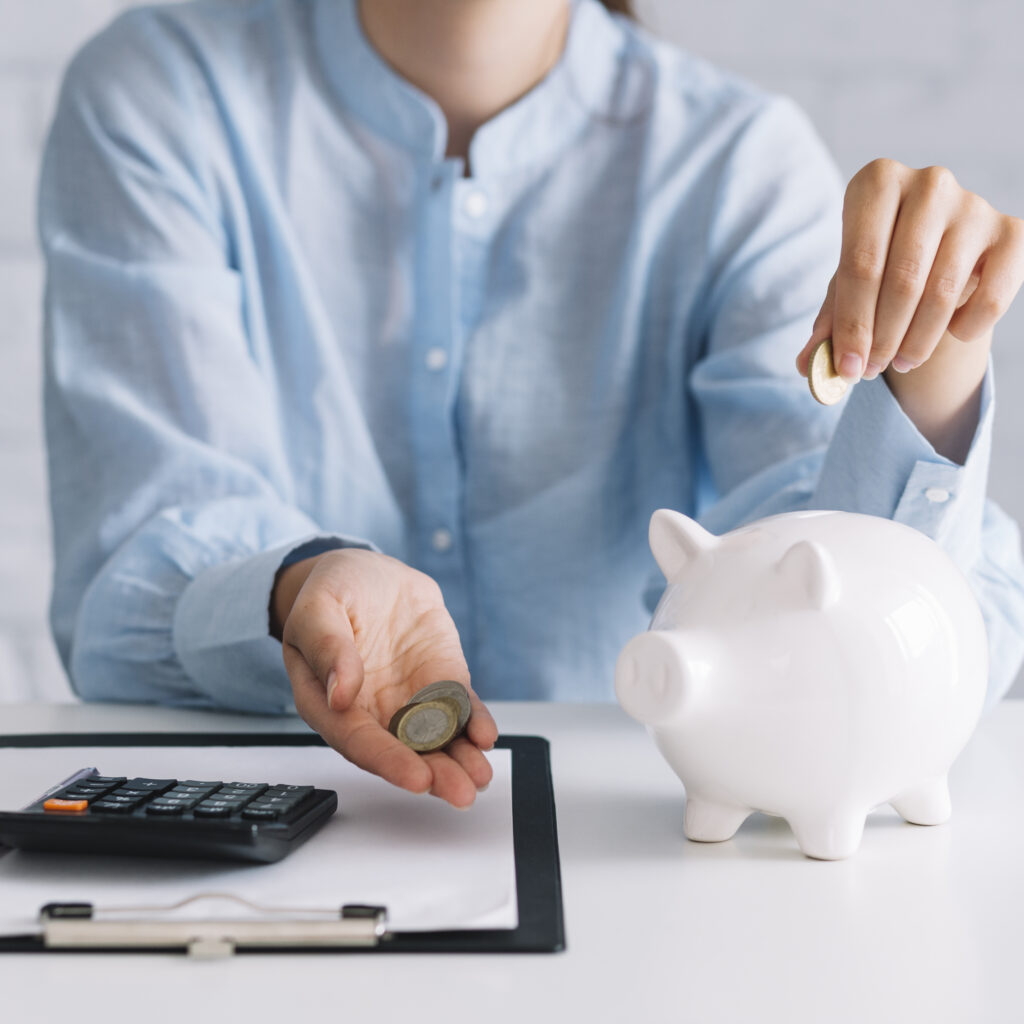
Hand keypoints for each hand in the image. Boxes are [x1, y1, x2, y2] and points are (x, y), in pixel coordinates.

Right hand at [273, 548, 497, 807]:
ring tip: (480, 777)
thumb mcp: (319, 609)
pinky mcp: (439, 680)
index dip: (387, 760)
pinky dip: (473, 723)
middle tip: (460, 791)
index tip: (415, 777)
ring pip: (434, 739)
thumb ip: (327, 648)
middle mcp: (370, 709)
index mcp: (329, 701)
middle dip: (433, 774)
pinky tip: (485, 735)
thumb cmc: (333, 591)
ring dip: (459, 760)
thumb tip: (341, 693)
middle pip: (401, 751)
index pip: (357, 740)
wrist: (369, 572)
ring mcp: (408, 698)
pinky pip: (458, 708)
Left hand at [797, 159, 1023, 381]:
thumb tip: (809, 366)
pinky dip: (968, 327)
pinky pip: (992, 295)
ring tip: (901, 363)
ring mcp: (974, 204)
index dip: (852, 325)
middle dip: (883, 337)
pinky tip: (951, 334)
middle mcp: (929, 183)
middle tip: (871, 371)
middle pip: (901, 279)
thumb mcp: (846, 287)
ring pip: (942, 292)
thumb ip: (828, 324)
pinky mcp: (1011, 231)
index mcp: (876, 183)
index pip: (860, 264)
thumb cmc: (880, 265)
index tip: (847, 368)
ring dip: (918, 341)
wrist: (935, 250)